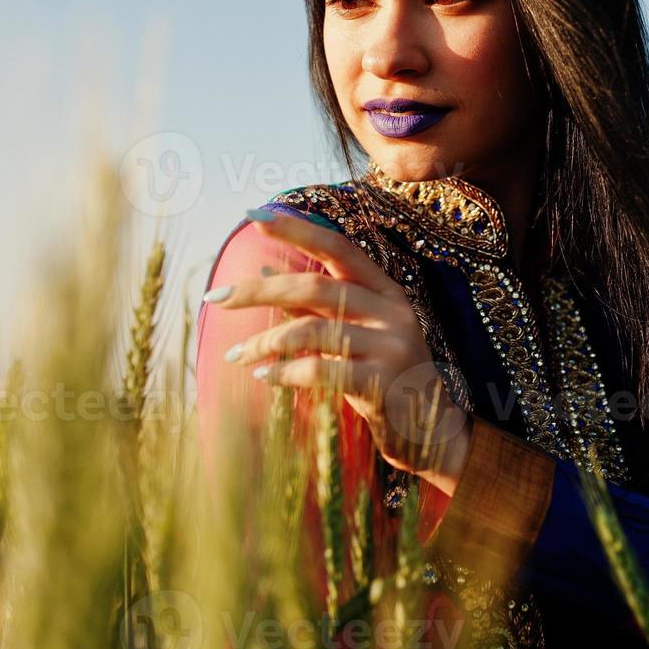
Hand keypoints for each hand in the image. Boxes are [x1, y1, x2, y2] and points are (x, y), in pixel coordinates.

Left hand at [206, 209, 472, 495]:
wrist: (431, 431)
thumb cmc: (384, 376)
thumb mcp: (354, 333)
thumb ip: (315, 305)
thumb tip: (266, 269)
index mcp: (386, 291)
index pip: (338, 249)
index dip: (297, 229)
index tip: (252, 217)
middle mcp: (392, 312)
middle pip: (315, 288)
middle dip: (258, 291)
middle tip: (217, 298)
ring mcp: (391, 347)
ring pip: (311, 331)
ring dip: (263, 342)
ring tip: (236, 355)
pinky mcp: (381, 384)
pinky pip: (319, 370)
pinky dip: (283, 372)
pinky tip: (263, 377)